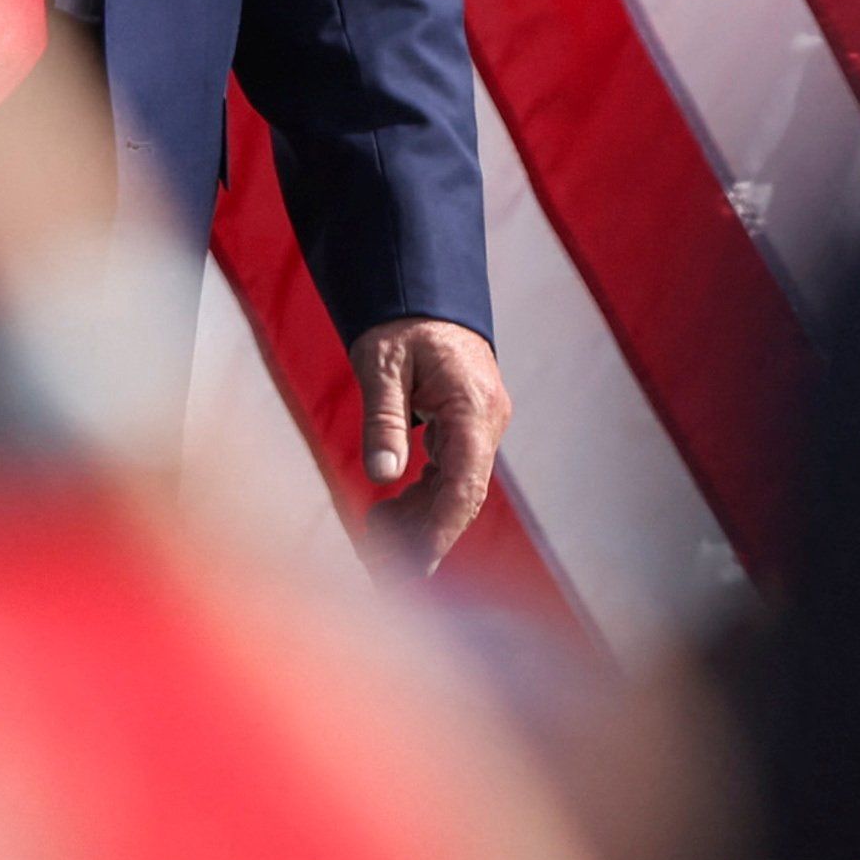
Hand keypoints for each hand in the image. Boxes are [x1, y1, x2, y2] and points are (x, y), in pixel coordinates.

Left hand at [354, 316, 508, 563]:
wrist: (422, 288)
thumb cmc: (401, 320)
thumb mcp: (381, 363)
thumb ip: (383, 418)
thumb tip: (382, 476)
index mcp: (473, 407)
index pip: (464, 484)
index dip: (440, 530)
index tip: (416, 566)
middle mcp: (486, 422)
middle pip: (461, 497)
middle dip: (425, 538)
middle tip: (382, 571)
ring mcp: (479, 427)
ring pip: (454, 492)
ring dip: (419, 522)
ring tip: (373, 541)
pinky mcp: (465, 429)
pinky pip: (448, 477)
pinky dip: (420, 500)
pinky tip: (388, 515)